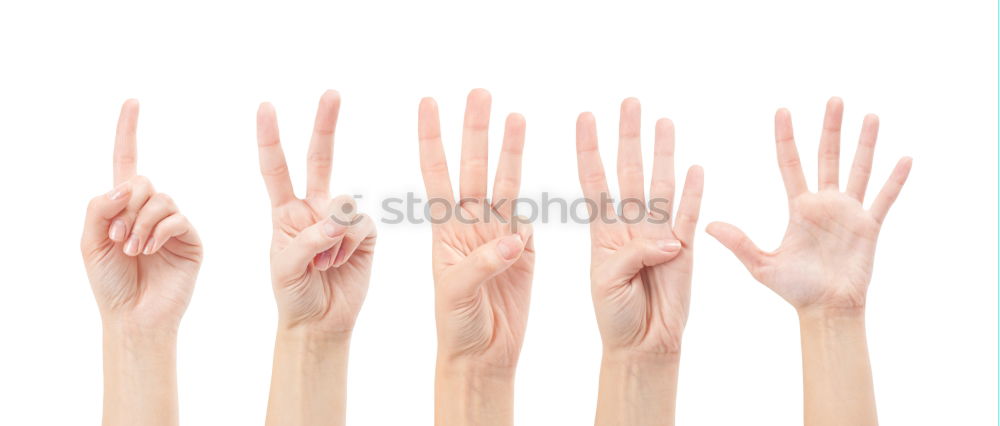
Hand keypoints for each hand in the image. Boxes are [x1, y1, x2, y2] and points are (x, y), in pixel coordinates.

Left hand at [81, 99, 201, 331]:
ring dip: (140, 224)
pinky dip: (159, 231)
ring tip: (132, 250)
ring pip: (160, 200)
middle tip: (117, 239)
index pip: (126, 162)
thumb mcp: (89, 241)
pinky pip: (177, 218)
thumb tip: (128, 186)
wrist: (133, 315)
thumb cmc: (110, 283)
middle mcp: (150, 210)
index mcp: (123, 207)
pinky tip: (150, 249)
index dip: (128, 132)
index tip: (132, 102)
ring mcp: (173, 224)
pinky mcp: (191, 238)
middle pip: (143, 183)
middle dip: (126, 207)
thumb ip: (100, 207)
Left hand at [256, 90, 375, 335]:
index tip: (266, 107)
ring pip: (345, 204)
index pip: (275, 168)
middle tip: (331, 93)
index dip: (270, 138)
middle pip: (319, 159)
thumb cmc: (292, 294)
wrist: (320, 321)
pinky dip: (350, 245)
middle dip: (325, 125)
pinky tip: (341, 262)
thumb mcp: (285, 267)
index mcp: (284, 211)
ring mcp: (341, 220)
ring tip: (324, 263)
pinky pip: (362, 225)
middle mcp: (314, 208)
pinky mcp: (365, 235)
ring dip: (334, 236)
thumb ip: (307, 239)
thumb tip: (337, 220)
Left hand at [418, 89, 533, 370]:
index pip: (435, 174)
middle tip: (479, 92)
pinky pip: (528, 212)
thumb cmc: (456, 327)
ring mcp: (498, 234)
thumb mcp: (457, 296)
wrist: (483, 354)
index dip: (432, 138)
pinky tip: (526, 159)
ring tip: (512, 113)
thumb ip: (481, 265)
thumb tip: (514, 239)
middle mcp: (469, 225)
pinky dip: (530, 187)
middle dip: (475, 130)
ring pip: (503, 181)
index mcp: (443, 232)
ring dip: (508, 148)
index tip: (428, 103)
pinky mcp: (525, 248)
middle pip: (472, 167)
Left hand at [577, 99, 703, 355]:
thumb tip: (670, 240)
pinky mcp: (685, 250)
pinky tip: (696, 167)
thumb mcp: (608, 282)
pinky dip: (694, 193)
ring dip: (662, 153)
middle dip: (629, 137)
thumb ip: (633, 255)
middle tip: (630, 103)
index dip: (590, 149)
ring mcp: (658, 235)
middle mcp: (630, 226)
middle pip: (629, 171)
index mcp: (603, 232)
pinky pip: (690, 216)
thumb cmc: (615, 315)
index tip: (584, 117)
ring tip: (663, 121)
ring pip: (660, 185)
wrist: (644, 344)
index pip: (594, 180)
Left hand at [706, 97, 911, 313]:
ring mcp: (849, 213)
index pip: (790, 163)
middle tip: (833, 99)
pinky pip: (884, 199)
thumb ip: (739, 243)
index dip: (786, 137)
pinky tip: (905, 158)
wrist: (826, 310)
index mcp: (799, 207)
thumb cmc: (795, 290)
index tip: (782, 109)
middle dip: (830, 128)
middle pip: (827, 156)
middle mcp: (825, 204)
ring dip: (865, 144)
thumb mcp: (762, 265)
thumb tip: (708, 226)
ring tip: (870, 116)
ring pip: (858, 169)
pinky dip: (895, 180)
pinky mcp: (869, 227)